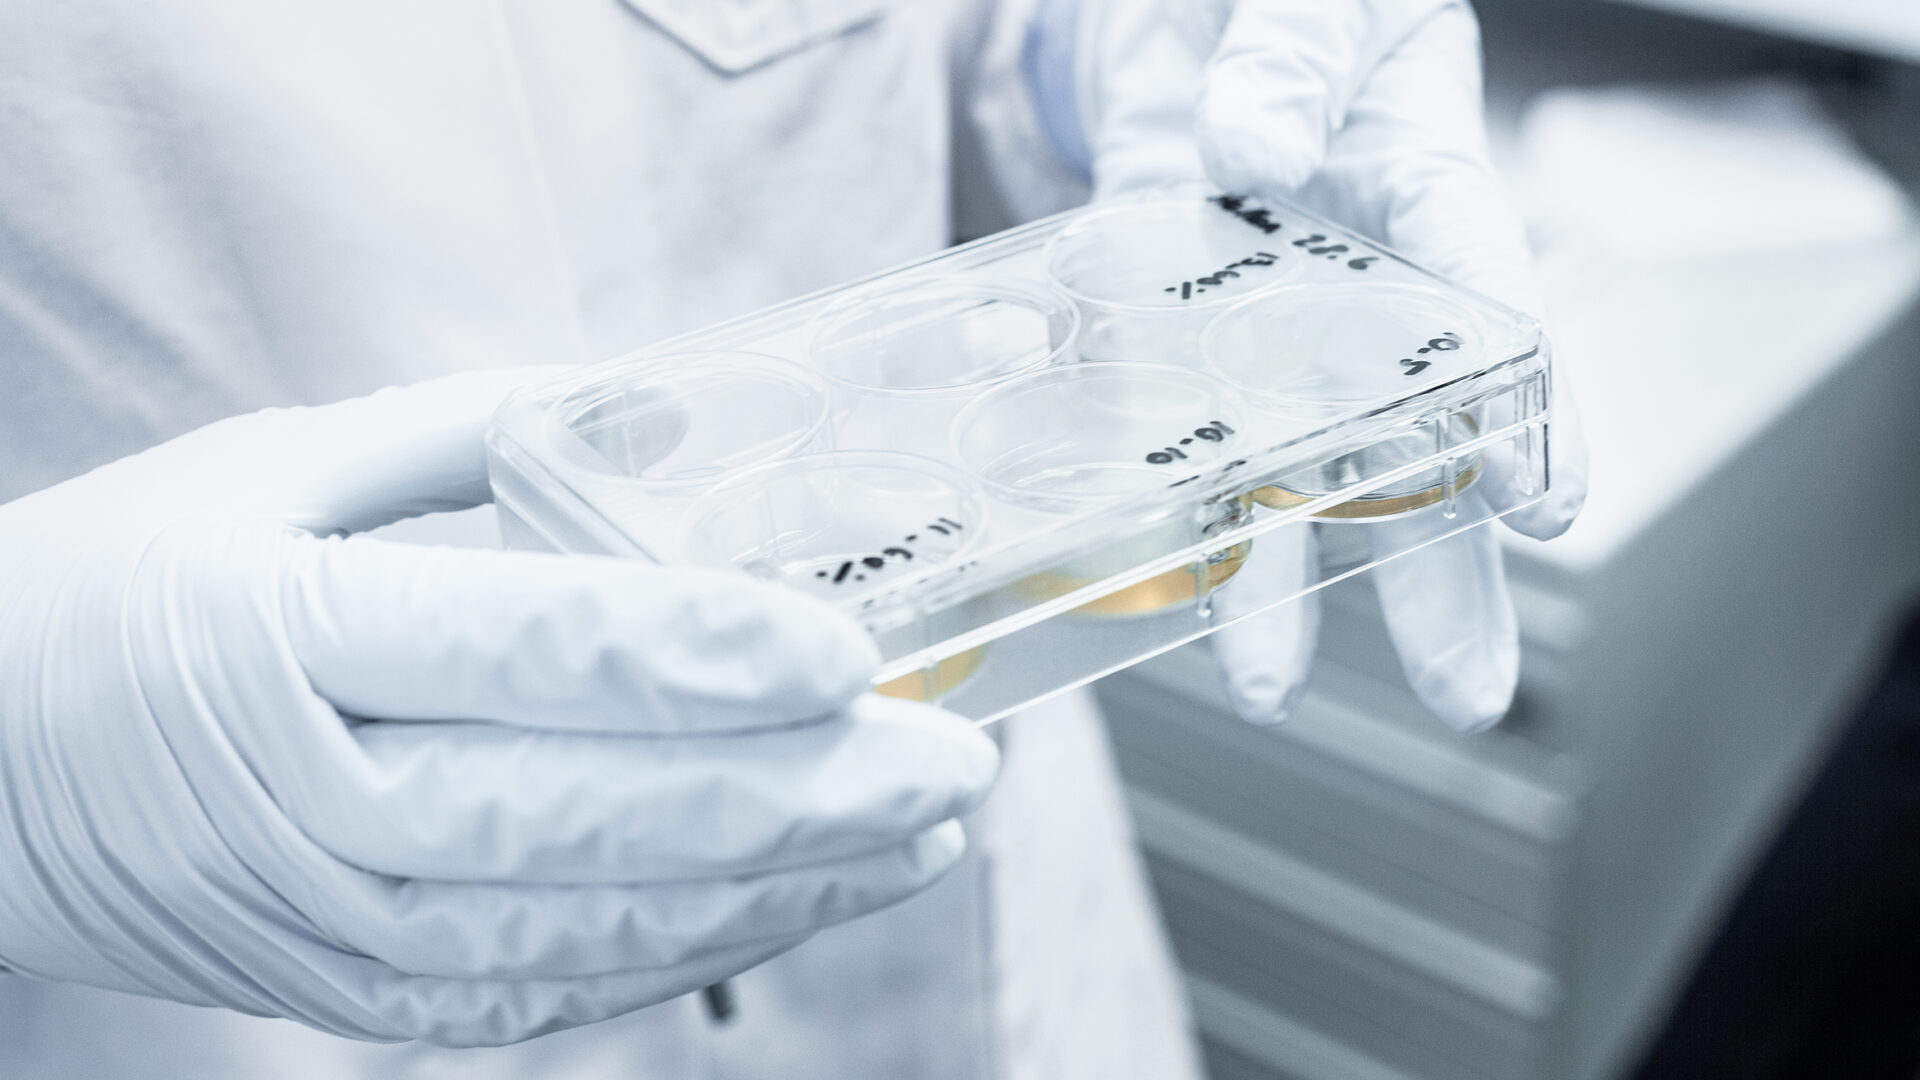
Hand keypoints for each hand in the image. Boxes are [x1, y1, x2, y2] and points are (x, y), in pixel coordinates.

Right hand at [0, 372, 997, 1045]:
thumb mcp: (266, 470)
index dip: (710, 658)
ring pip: (593, 928)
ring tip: (918, 840)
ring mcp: (333, 918)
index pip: (538, 649)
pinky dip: (682, 956)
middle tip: (953, 761)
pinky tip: (793, 907)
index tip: (852, 651)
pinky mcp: (352, 990)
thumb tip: (648, 410)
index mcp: (289, 632)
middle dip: (804, 798)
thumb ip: (464, 439)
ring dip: (780, 891)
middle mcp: (319, 794)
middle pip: (598, 814)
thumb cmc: (121, 591)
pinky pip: (542, 995)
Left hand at [1068, 0, 1587, 727]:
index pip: (1489, 312)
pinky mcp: (1143, 303)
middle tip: (1462, 686)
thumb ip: (1293, 58)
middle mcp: (1340, 279)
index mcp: (1415, 191)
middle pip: (1404, 438)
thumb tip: (1260, 144)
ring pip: (1274, 456)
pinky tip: (1132, 561)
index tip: (1542, 507)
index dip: (1524, 414)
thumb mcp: (1310, 0)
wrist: (1180, 2)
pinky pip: (1143, 406)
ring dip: (1276, 569)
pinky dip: (1131, 479)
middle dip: (1430, 563)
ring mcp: (1242, 306)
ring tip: (1268, 676)